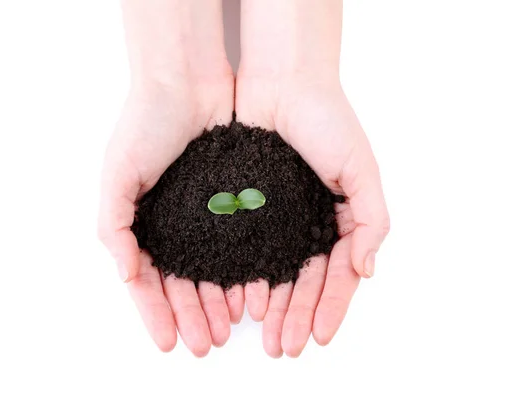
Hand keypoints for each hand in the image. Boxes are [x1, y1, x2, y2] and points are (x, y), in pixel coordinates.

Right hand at [99, 0, 241, 356]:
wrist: (186, 82)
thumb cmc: (144, 124)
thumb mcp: (117, 174)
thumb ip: (114, 225)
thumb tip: (124, 273)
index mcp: (140, 224)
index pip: (146, 280)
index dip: (156, 313)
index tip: (170, 342)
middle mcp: (171, 226)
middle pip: (180, 284)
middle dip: (191, 316)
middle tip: (205, 345)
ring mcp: (202, 217)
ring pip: (211, 271)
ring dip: (216, 302)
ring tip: (229, 329)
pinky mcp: (231, 204)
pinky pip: (238, 246)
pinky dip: (241, 272)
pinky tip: (249, 294)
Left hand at [235, 0, 388, 356]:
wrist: (281, 81)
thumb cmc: (328, 120)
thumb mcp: (362, 169)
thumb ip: (371, 220)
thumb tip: (367, 270)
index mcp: (339, 219)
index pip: (337, 274)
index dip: (330, 307)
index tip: (318, 337)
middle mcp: (306, 224)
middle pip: (303, 282)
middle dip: (295, 316)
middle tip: (283, 348)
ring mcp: (276, 218)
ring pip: (273, 273)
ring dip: (270, 306)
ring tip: (261, 334)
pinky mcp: (245, 207)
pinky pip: (243, 249)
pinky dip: (243, 276)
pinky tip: (238, 300)